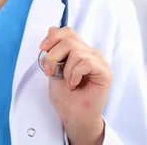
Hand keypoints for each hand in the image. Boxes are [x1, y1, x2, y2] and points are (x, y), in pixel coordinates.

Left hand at [40, 27, 110, 144]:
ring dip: (65, 70)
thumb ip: (54, 50)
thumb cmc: (66, 97)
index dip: (53, 37)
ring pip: (76, 51)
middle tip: (49, 72)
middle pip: (69, 40)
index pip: (68, 32)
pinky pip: (85, 63)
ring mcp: (99, 61)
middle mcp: (91, 53)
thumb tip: (51, 28)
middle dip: (53, 56)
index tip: (42, 48)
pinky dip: (74, 74)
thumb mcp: (54, 70)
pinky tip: (74, 84)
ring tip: (68, 83)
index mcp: (80, 51)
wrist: (74, 117)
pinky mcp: (105, 72)